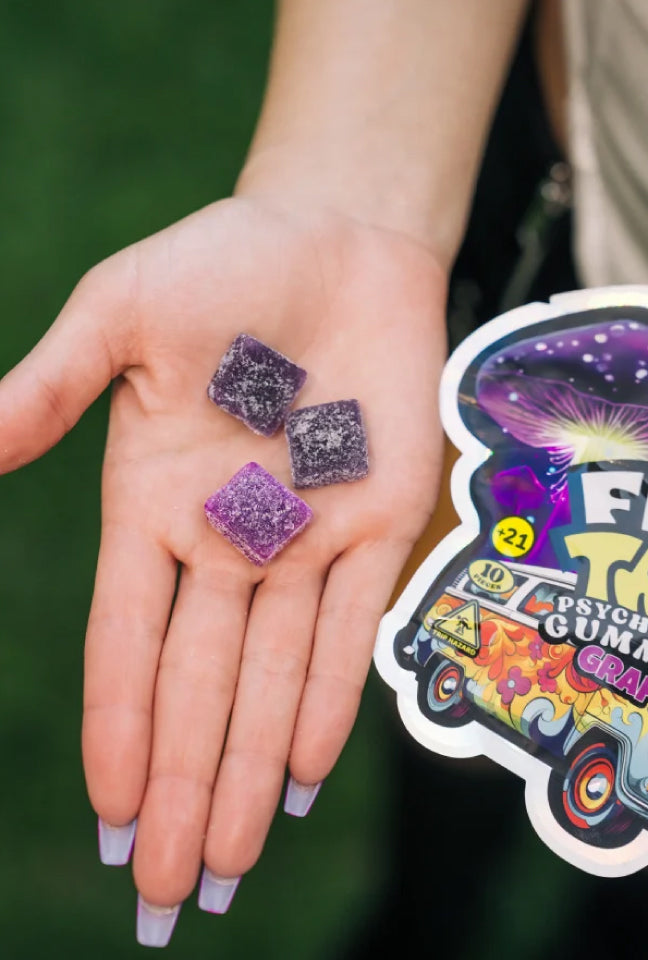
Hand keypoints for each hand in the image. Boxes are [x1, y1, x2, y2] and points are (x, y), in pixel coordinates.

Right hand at [0, 196, 445, 917]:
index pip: (128, 641)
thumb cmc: (222, 265)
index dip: (119, 727)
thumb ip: (52, 387)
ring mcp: (306, 537)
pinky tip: (302, 773)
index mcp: (154, 504)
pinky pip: (350, 625)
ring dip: (248, 769)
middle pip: (197, 686)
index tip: (109, 814)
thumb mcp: (119, 314)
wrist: (337, 238)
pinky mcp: (381, 520)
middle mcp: (228, 540)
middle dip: (180, 786)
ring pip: (272, 676)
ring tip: (227, 863)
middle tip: (164, 893)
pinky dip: (329, 698)